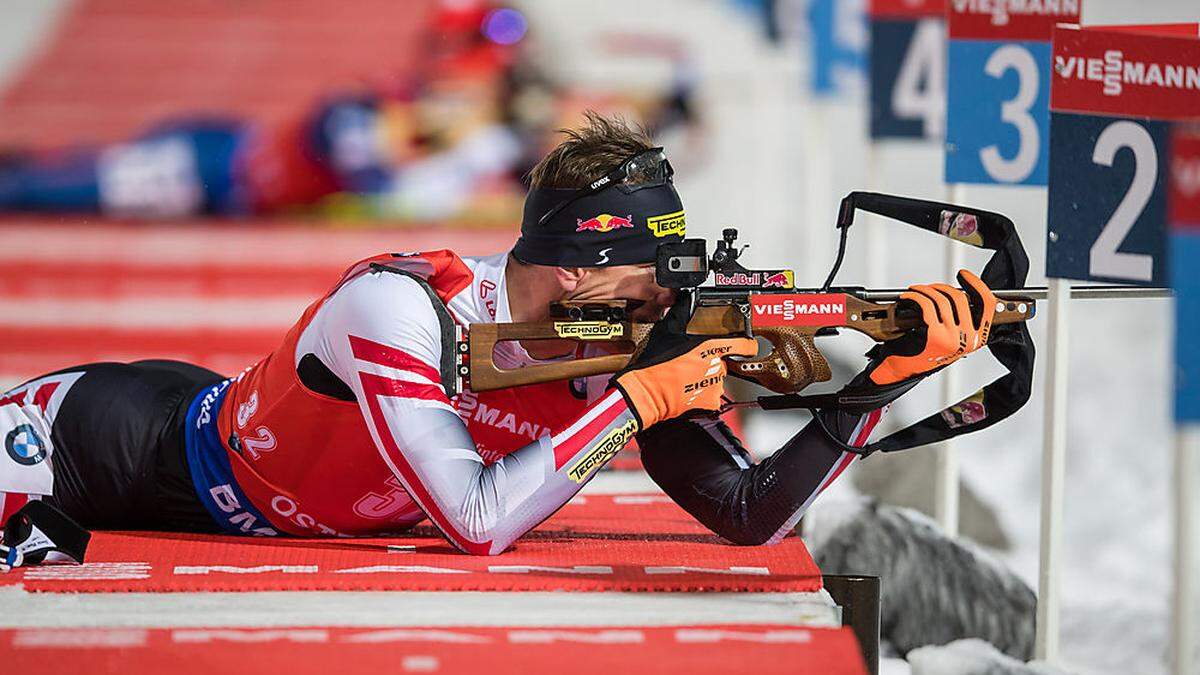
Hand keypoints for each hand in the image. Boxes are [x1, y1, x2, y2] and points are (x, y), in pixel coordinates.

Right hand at [611, 294, 757, 428]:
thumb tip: (685, 301)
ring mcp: (715, 385)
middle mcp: (717, 366)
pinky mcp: (710, 402)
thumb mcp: (667, 330)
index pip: (745, 345)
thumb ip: (682, 315)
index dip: (745, 344)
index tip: (745, 344)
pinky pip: (711, 395)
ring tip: (684, 376)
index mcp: (711, 346)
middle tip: (691, 361)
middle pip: (724, 360)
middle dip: (712, 360)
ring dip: (705, 376)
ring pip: (716, 377)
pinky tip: (686, 388)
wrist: (645, 393)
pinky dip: (701, 393)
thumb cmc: (653, 364)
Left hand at [869, 269, 996, 384]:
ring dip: (925, 290)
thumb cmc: (924, 353)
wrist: (902, 371)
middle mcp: (969, 339)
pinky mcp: (933, 335)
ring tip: (915, 291)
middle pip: (959, 298)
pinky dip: (915, 297)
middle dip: (941, 287)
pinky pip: (925, 305)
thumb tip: (956, 293)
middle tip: (929, 288)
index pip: (987, 304)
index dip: (977, 285)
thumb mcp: (952, 339)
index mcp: (978, 338)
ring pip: (941, 299)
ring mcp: (952, 337)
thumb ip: (960, 321)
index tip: (964, 275)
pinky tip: (908, 297)